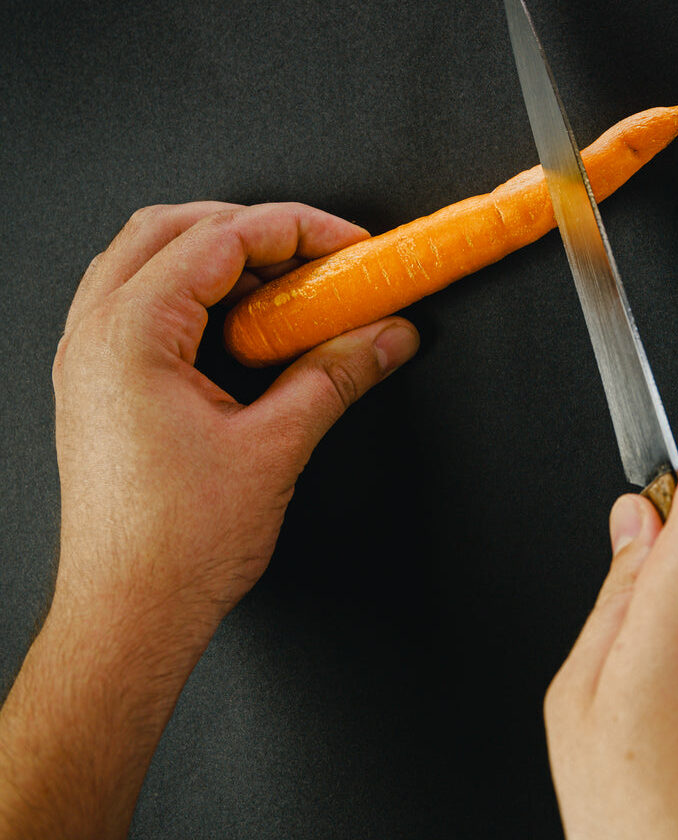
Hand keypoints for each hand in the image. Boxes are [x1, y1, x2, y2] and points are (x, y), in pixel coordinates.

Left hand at [0, 202, 418, 839]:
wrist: (129, 613)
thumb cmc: (176, 546)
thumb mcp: (277, 446)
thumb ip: (337, 374)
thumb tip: (386, 337)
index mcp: (130, 334)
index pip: (221, 238)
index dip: (298, 229)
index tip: (349, 247)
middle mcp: (96, 333)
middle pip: (174, 228)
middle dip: (256, 230)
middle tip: (320, 258)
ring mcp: (90, 357)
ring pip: (152, 259)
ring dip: (222, 258)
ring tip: (286, 288)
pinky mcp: (101, 384)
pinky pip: (145, 303)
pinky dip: (198, 295)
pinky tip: (244, 327)